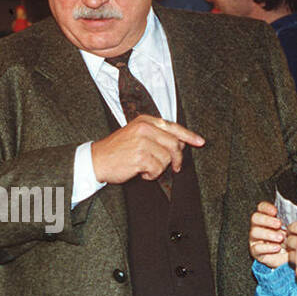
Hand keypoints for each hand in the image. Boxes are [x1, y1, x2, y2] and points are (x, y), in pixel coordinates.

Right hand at [90, 114, 204, 185]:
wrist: (96, 160)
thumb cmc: (116, 150)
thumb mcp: (135, 134)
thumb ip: (155, 135)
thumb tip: (179, 143)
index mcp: (145, 121)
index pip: (173, 127)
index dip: (189, 135)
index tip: (200, 142)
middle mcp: (144, 129)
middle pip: (174, 144)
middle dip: (177, 159)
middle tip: (175, 167)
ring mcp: (142, 142)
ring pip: (166, 158)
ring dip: (159, 168)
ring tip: (145, 167)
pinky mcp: (140, 157)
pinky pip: (157, 169)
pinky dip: (151, 175)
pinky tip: (141, 172)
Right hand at [249, 201, 287, 268]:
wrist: (289, 257)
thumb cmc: (290, 241)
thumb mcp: (292, 230)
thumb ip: (289, 222)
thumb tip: (292, 218)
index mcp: (267, 218)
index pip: (261, 208)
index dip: (266, 208)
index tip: (275, 211)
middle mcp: (258, 227)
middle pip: (255, 218)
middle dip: (267, 220)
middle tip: (278, 224)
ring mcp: (255, 239)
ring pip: (255, 232)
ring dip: (268, 234)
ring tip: (280, 238)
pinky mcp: (255, 251)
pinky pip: (257, 248)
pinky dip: (267, 247)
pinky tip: (277, 248)